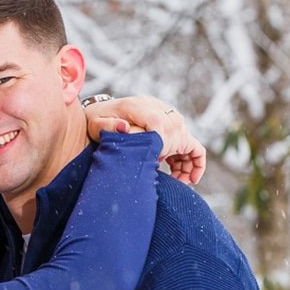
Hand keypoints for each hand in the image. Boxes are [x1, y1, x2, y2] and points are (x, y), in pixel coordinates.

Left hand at [85, 95, 206, 185]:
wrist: (101, 115)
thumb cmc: (96, 122)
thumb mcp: (95, 125)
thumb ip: (107, 127)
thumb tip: (124, 127)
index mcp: (139, 106)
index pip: (161, 125)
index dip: (162, 147)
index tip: (155, 163)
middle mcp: (157, 108)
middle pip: (178, 134)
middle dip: (176, 159)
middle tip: (169, 180)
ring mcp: (167, 116)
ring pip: (188, 140)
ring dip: (187, 163)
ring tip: (179, 182)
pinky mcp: (170, 126)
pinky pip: (191, 143)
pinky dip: (194, 159)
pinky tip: (187, 177)